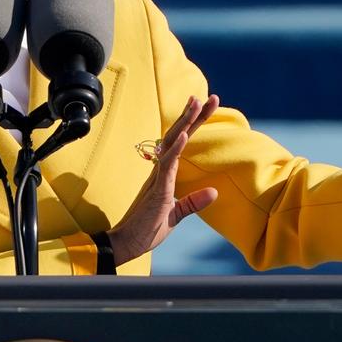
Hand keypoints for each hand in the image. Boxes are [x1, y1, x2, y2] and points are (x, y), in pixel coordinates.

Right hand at [107, 95, 220, 265]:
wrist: (126, 244)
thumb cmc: (146, 230)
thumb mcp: (176, 215)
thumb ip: (193, 202)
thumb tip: (214, 192)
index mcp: (164, 174)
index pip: (182, 143)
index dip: (194, 125)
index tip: (206, 106)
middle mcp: (160, 170)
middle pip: (178, 135)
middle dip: (194, 116)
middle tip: (210, 97)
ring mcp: (158, 178)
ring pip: (173, 143)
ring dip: (186, 123)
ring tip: (197, 104)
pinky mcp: (157, 190)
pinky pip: (167, 165)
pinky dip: (175, 149)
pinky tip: (185, 135)